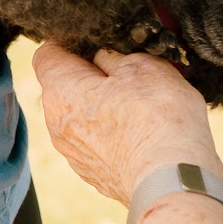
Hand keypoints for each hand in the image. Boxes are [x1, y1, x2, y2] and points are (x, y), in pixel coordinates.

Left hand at [33, 42, 221, 206]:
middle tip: (131, 71)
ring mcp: (74, 155)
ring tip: (144, 103)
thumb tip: (103, 58)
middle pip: (66, 86)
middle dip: (94, 75)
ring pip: (83, 116)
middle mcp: (57, 124)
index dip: (71, 42)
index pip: (48, 54)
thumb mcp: (142, 66)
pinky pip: (98, 142)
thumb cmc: (157, 119)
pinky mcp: (94, 175)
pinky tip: (144, 131)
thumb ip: (114, 56)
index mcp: (60, 91)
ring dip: (106, 105)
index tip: (98, 41)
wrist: (174, 182)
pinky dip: (115, 132)